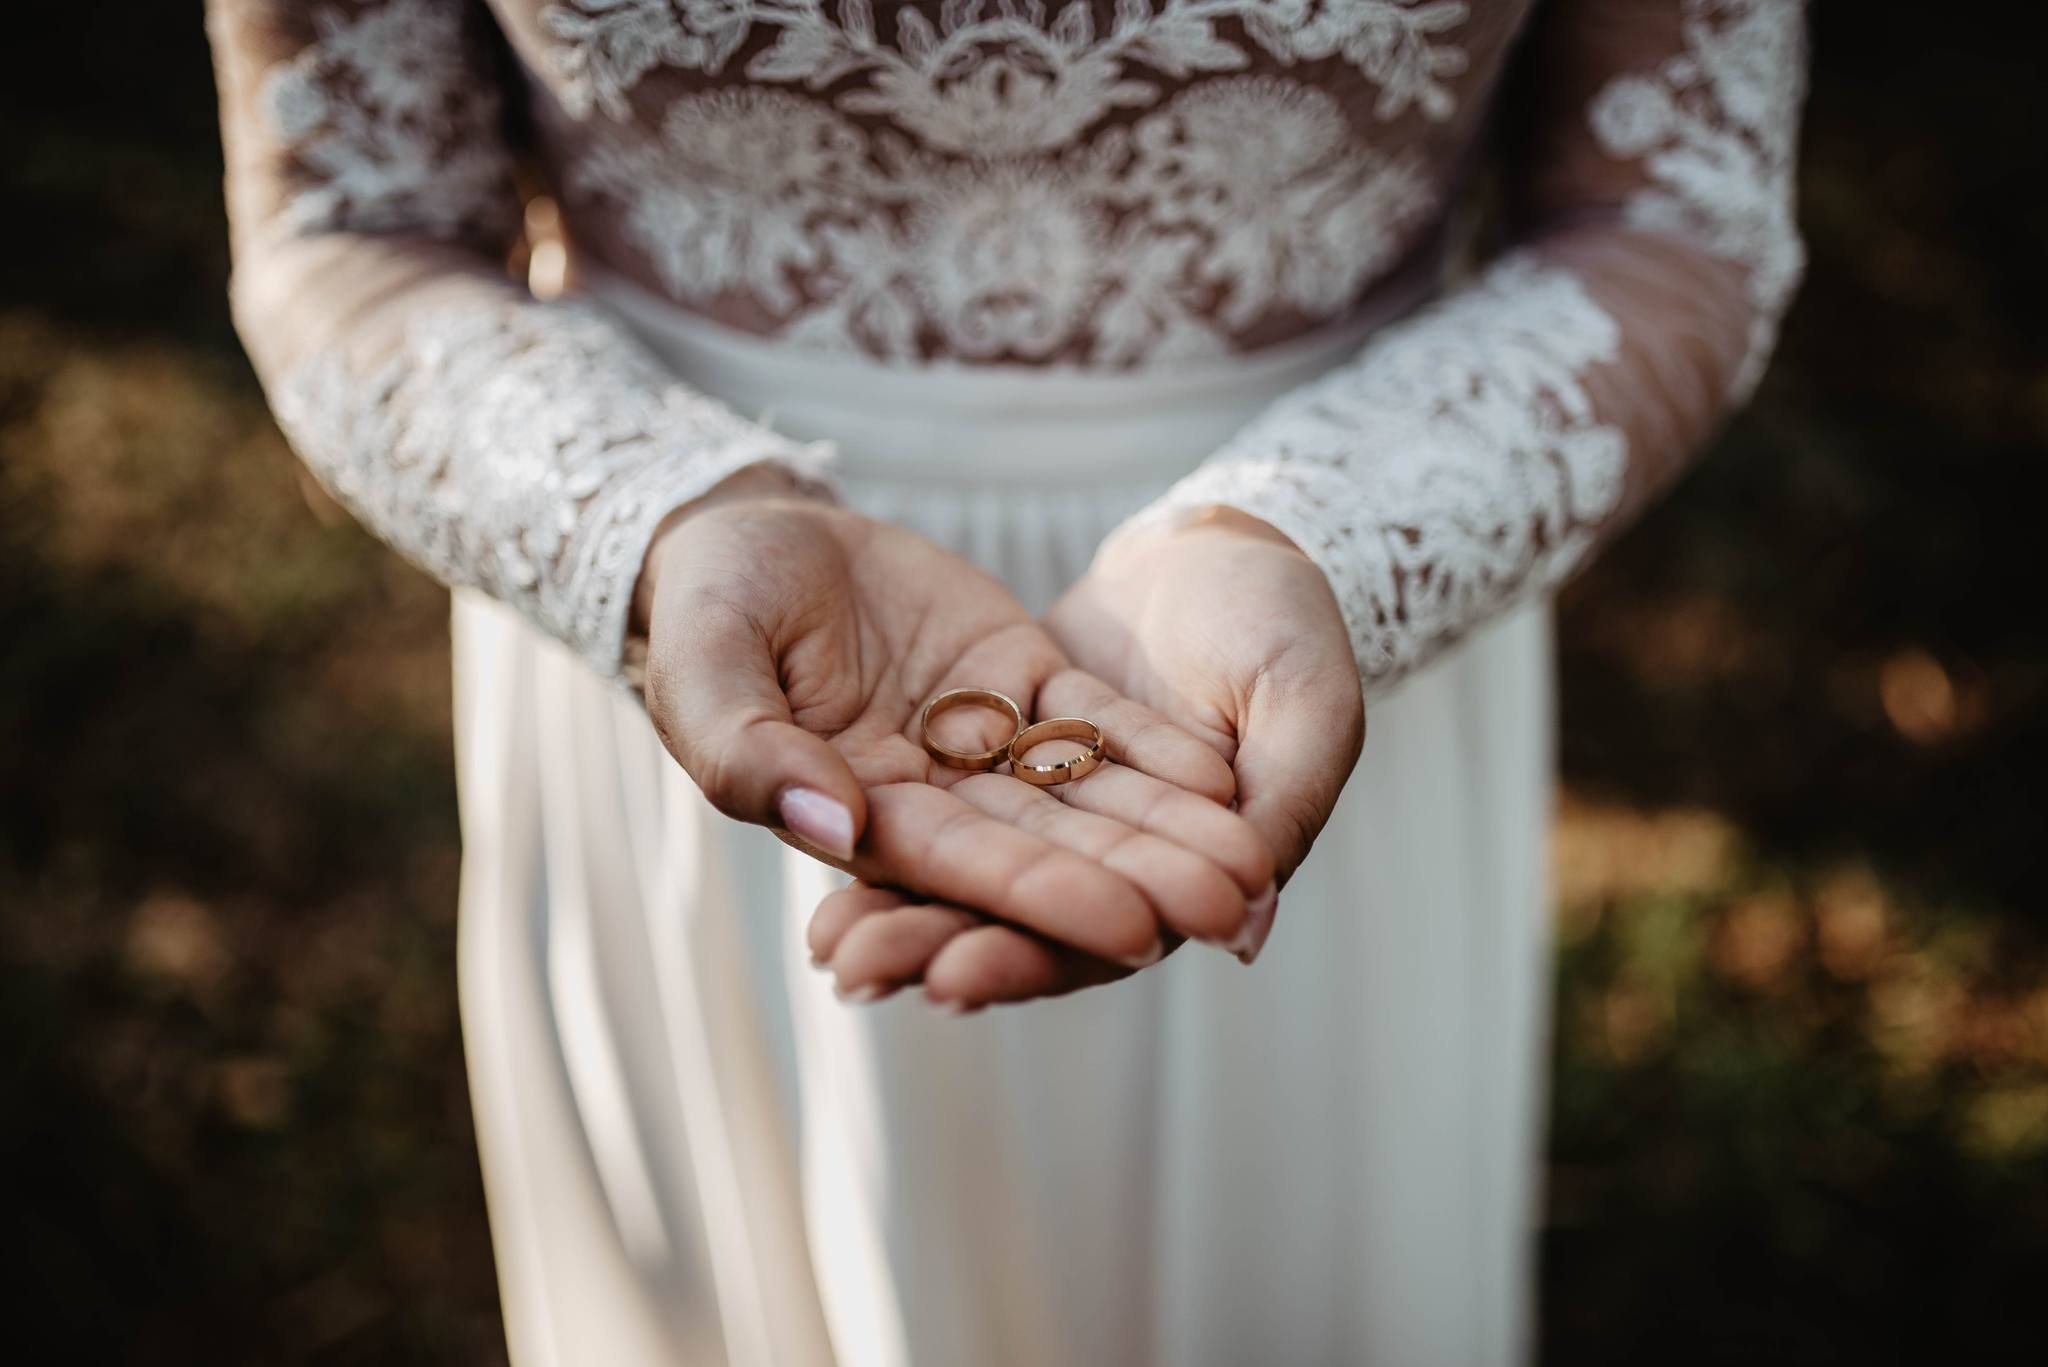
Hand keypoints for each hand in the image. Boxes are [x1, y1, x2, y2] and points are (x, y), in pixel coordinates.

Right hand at [637, 473, 1275, 995]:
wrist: (744, 532)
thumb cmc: (704, 603)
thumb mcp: (703, 666)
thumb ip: (750, 751)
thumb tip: (835, 828)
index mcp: (852, 816)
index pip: (960, 867)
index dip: (1044, 896)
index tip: (1132, 929)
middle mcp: (928, 797)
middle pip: (1046, 845)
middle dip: (1136, 877)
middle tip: (1230, 909)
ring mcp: (978, 741)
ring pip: (1084, 793)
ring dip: (1164, 827)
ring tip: (1251, 862)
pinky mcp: (1017, 678)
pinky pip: (1092, 720)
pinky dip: (1152, 748)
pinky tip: (1222, 776)